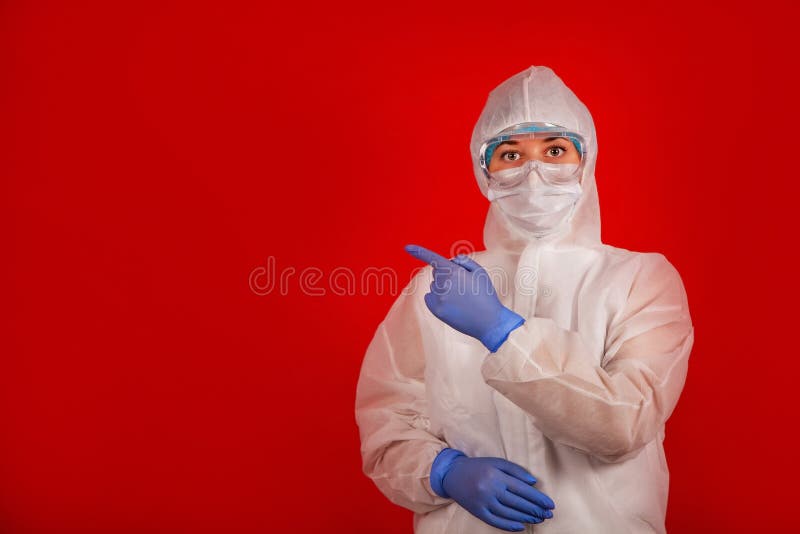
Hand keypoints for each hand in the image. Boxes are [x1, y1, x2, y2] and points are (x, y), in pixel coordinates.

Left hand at [405, 244, 523, 351]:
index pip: (433, 259)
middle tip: (463, 286)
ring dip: (443, 288)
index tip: (407, 247)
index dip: (419, 252)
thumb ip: (464, 261)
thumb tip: (450, 261)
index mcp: (454, 272)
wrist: (489, 322)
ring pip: (434, 286)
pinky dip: (436, 298)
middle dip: (446, 274)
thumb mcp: (480, 272)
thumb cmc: (485, 295)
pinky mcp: (436, 310)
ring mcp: (438, 298)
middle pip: (437, 272)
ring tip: (461, 299)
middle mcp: (443, 283)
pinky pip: (429, 297)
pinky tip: (451, 305)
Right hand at [431, 449, 555, 531]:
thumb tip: (533, 482)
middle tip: (549, 514)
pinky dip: (510, 526)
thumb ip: (515, 470)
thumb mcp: (496, 462)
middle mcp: (490, 489)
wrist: (452, 474)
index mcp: (496, 475)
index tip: (550, 504)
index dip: (538, 498)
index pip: (522, 489)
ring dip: (526, 518)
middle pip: (518, 503)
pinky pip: (496, 521)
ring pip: (509, 513)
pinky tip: (521, 526)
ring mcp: (483, 502)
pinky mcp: (478, 512)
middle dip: (536, 510)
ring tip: (538, 519)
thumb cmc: (478, 466)